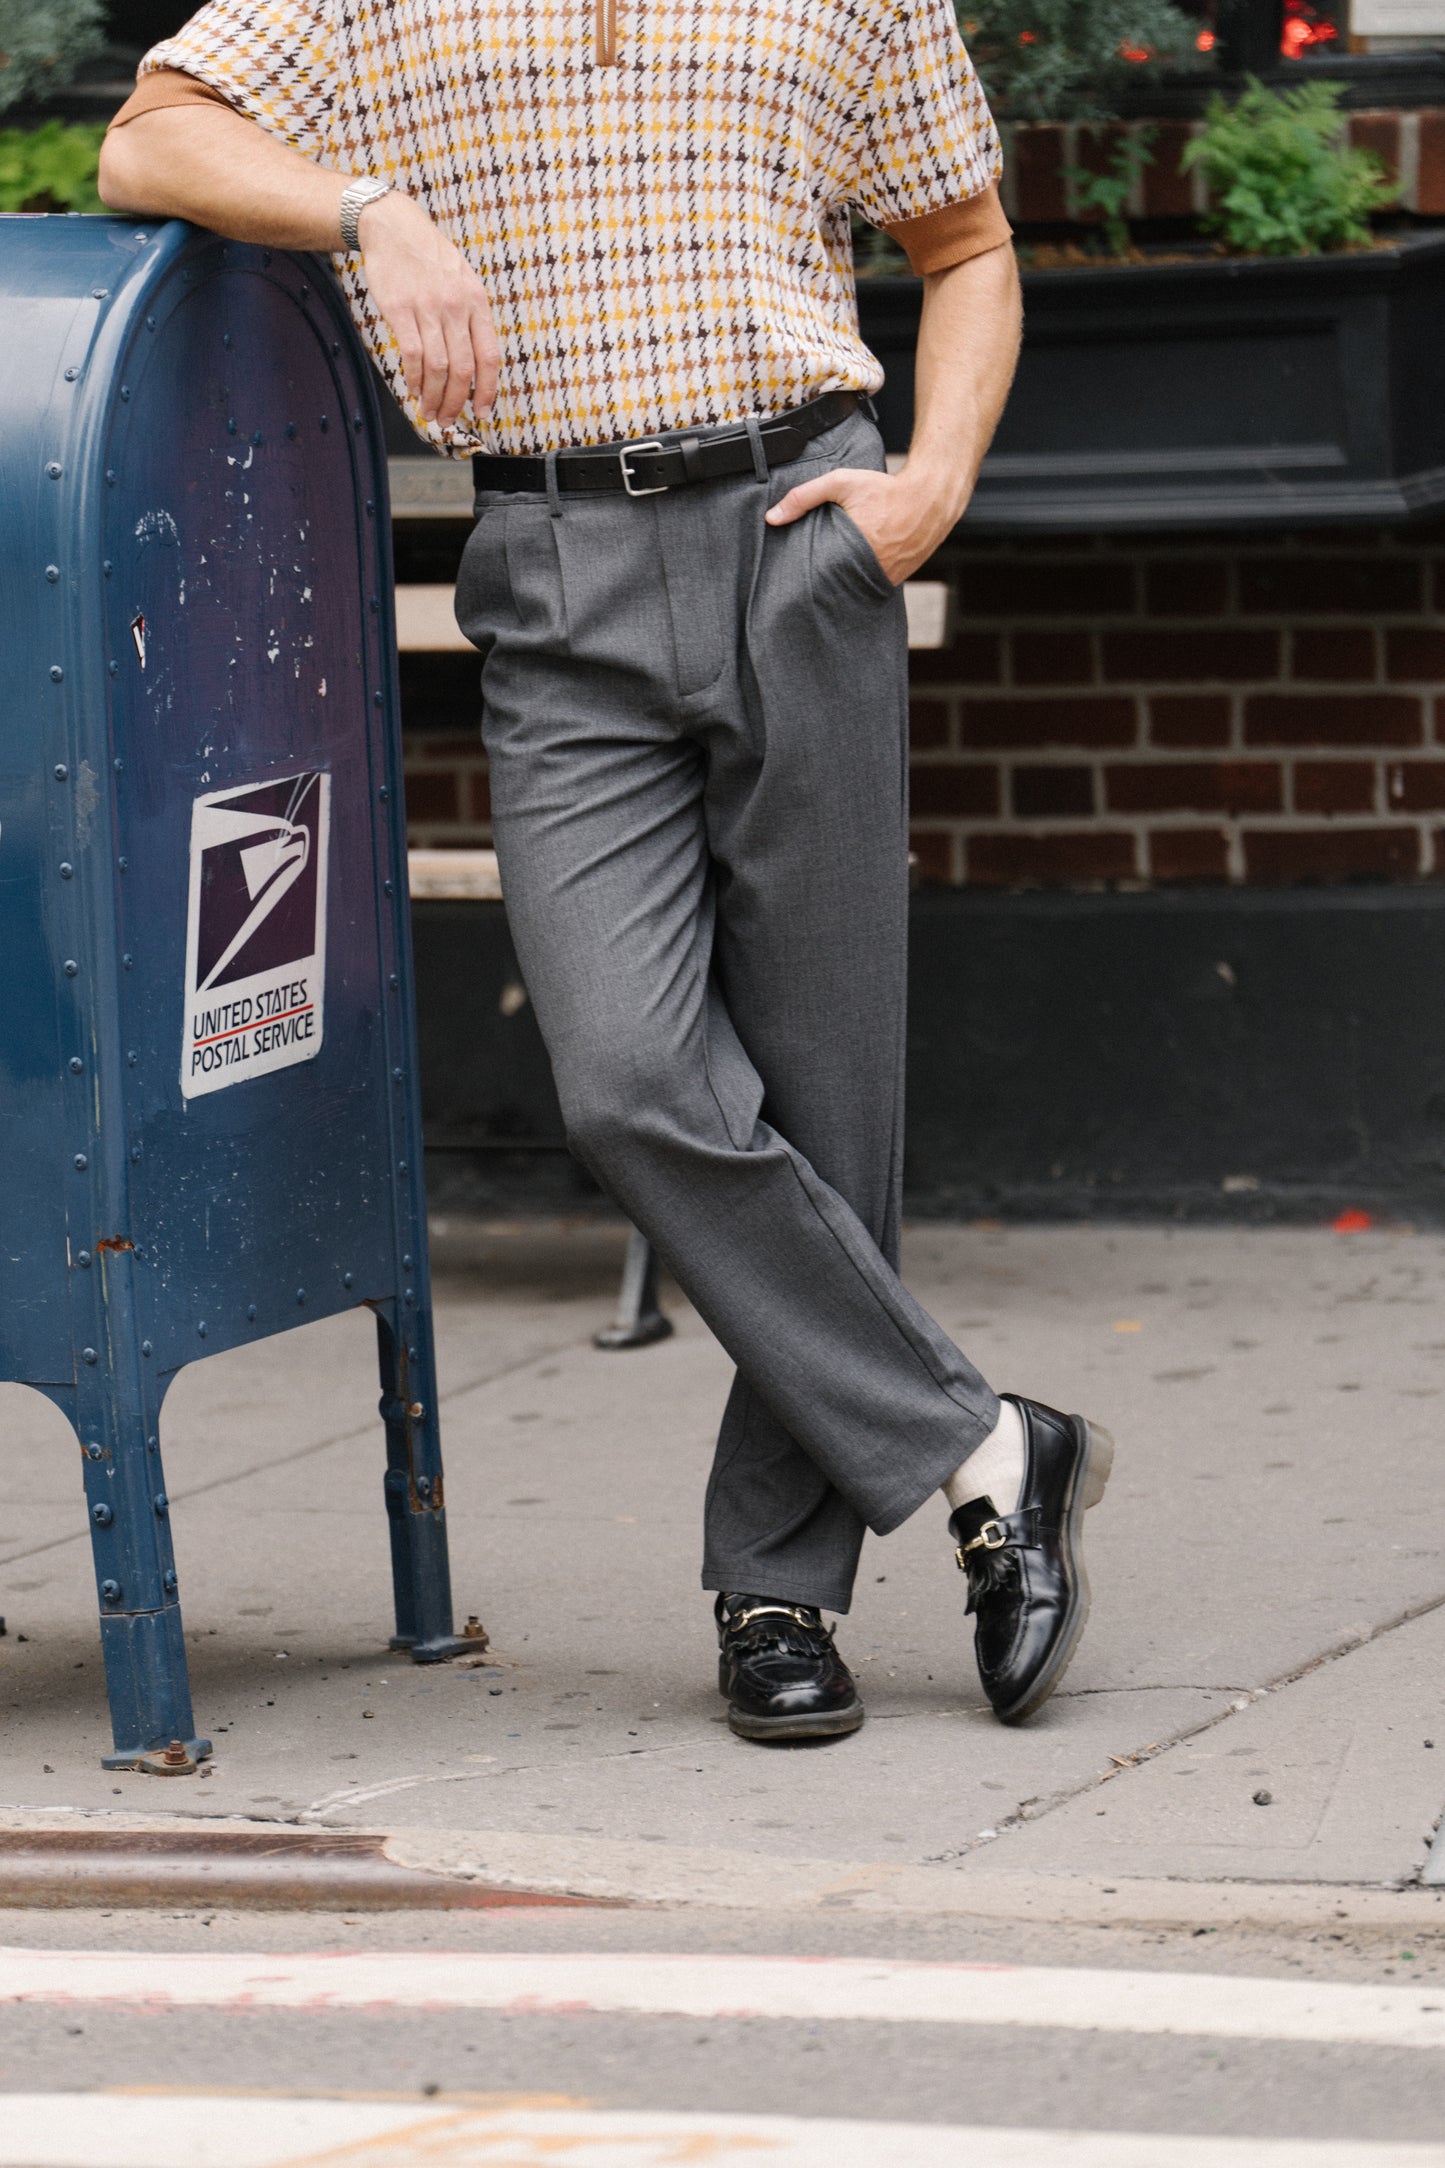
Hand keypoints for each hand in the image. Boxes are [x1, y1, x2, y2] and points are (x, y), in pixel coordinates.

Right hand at [357, 191, 499, 427]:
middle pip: (463, 369)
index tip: (482, 411)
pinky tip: (414, 390)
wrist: (394, 227)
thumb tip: (476, 364)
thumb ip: (472, 318)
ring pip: (438, 368)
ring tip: (429, 412)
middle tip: (448, 420)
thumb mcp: (463, 280)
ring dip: (434, 397)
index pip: (489, 356)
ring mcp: (428, 308)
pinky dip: (415, 380)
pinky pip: (413, 355)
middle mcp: (456, 306)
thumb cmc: (430, 258)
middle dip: (456, 402)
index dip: (487, 390)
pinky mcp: (400, 309)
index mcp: (477, 302)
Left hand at [764, 463, 968, 585]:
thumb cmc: (885, 488)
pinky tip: (850, 574)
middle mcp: (874, 570)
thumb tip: (772, 517)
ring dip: (842, 585)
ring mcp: (888, 578)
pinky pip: (872, 585)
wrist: (930, 497)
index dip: (808, 579)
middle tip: (806, 583)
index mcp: (856, 551)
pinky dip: (861, 581)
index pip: (822, 577)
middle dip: (823, 585)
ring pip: (855, 589)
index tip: (794, 581)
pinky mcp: (898, 579)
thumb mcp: (842, 483)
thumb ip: (804, 496)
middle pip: (837, 587)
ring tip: (828, 579)